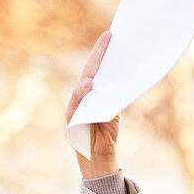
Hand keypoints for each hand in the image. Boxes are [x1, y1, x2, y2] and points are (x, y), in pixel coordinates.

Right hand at [66, 30, 120, 178]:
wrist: (99, 159)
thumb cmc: (106, 135)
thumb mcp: (114, 113)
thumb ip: (113, 98)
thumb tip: (122, 78)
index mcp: (93, 93)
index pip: (97, 68)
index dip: (102, 52)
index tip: (110, 34)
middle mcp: (82, 97)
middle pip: (89, 72)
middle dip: (97, 56)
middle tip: (107, 38)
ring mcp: (76, 108)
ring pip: (81, 88)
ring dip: (88, 77)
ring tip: (95, 70)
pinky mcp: (72, 121)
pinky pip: (75, 106)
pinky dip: (80, 95)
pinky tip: (87, 87)